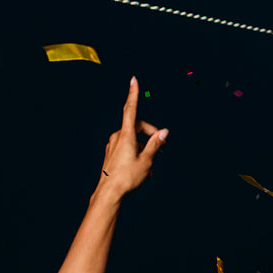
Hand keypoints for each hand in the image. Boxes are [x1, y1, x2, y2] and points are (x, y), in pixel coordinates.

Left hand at [95, 77, 166, 198]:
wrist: (109, 193)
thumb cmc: (127, 177)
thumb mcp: (147, 161)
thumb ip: (155, 144)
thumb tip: (164, 132)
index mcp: (126, 135)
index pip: (131, 110)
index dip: (133, 94)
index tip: (133, 80)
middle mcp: (118, 137)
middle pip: (137, 127)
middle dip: (150, 133)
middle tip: (161, 147)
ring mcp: (113, 145)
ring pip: (133, 139)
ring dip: (145, 147)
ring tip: (152, 164)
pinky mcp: (112, 153)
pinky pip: (127, 147)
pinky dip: (137, 153)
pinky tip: (144, 169)